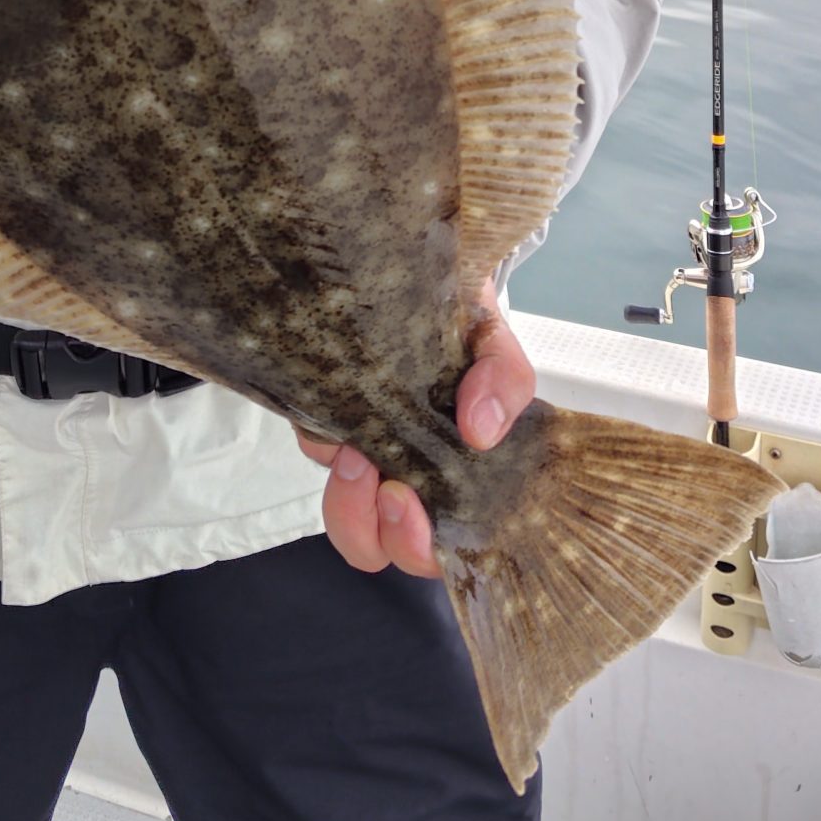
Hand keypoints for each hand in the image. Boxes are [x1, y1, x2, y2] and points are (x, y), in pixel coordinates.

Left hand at [292, 285, 535, 576]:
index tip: (411, 503)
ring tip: (355, 450)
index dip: (424, 548)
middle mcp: (410, 476)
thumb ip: (504, 378)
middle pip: (384, 548)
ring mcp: (366, 456)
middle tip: (388, 484)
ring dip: (348, 502)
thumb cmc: (460, 318)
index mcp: (460, 474)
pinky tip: (335, 406)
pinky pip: (316, 454)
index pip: (448, 546)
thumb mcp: (492, 341)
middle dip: (381, 530)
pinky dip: (321, 441)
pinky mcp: (326, 426)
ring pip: (346, 521)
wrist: (413, 272)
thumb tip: (482, 430)